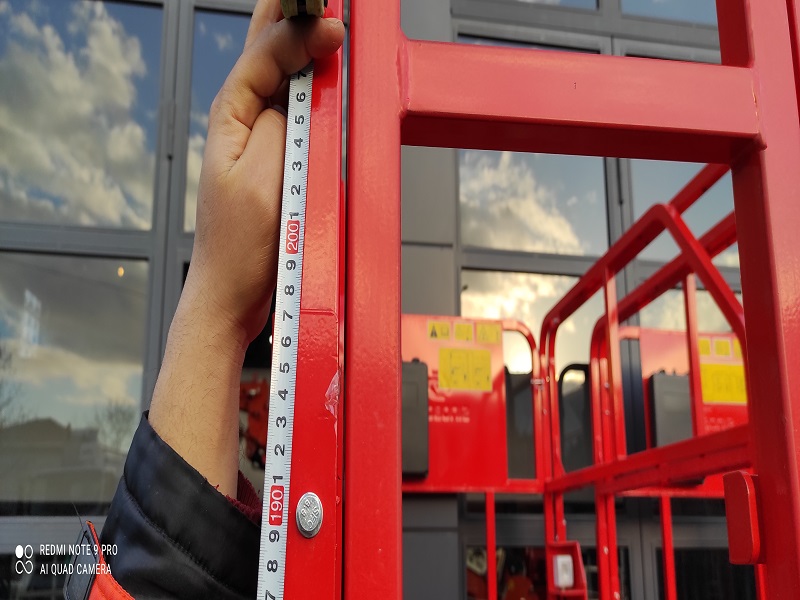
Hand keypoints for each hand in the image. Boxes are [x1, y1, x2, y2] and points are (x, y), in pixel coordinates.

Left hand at [149, 0, 343, 496]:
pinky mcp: (280, 160)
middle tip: (326, 5)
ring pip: (286, 75)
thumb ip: (280, 121)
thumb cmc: (240, 246)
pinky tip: (328, 76)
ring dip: (306, 46)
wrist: (235, 294)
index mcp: (232, 115)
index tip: (334, 23)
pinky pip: (299, 111)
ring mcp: (262, 139)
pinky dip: (316, 87)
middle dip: (295, 18)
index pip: (264, 50)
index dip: (298, 28)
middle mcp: (244, 120)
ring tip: (328, 24)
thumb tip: (301, 74)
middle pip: (268, 49)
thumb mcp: (262, 176)